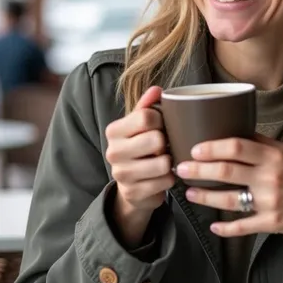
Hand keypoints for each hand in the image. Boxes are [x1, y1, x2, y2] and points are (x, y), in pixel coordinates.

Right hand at [105, 86, 174, 246]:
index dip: (162, 121)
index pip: (147, 117)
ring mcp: (121, 174)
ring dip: (170, 162)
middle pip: (156, 139)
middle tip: (164, 147)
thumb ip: (147, 107)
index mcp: (114, 131)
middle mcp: (113, 152)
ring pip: (163, 163)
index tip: (162, 127)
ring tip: (165, 161)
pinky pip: (165, 181)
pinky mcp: (133, 193)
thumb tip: (157, 89)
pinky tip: (163, 176)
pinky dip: (170, 178)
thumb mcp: (140, 127)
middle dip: (166, 143)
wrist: (131, 186)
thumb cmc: (139, 149)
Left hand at [176, 134, 282, 250]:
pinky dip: (226, 228)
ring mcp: (270, 201)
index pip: (237, 146)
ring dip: (205, 197)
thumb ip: (262, 144)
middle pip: (226, 171)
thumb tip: (234, 129)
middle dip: (199, 170)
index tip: (195, 148)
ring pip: (229, 200)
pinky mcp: (272, 223)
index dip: (212, 147)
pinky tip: (213, 226)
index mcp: (273, 156)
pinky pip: (243, 226)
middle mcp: (270, 177)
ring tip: (190, 193)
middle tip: (181, 168)